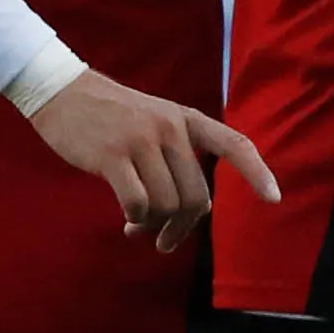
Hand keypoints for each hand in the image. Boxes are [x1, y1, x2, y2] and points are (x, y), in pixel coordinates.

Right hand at [24, 74, 276, 249]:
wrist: (59, 91)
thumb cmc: (107, 117)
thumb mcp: (150, 120)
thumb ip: (173, 156)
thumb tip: (182, 216)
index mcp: (184, 118)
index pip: (233, 143)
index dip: (257, 172)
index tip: (274, 199)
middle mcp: (169, 127)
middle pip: (196, 197)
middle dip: (181, 228)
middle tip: (162, 241)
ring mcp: (141, 139)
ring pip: (167, 205)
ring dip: (153, 227)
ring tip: (136, 228)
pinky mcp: (112, 155)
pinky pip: (138, 204)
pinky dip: (135, 220)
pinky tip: (125, 218)